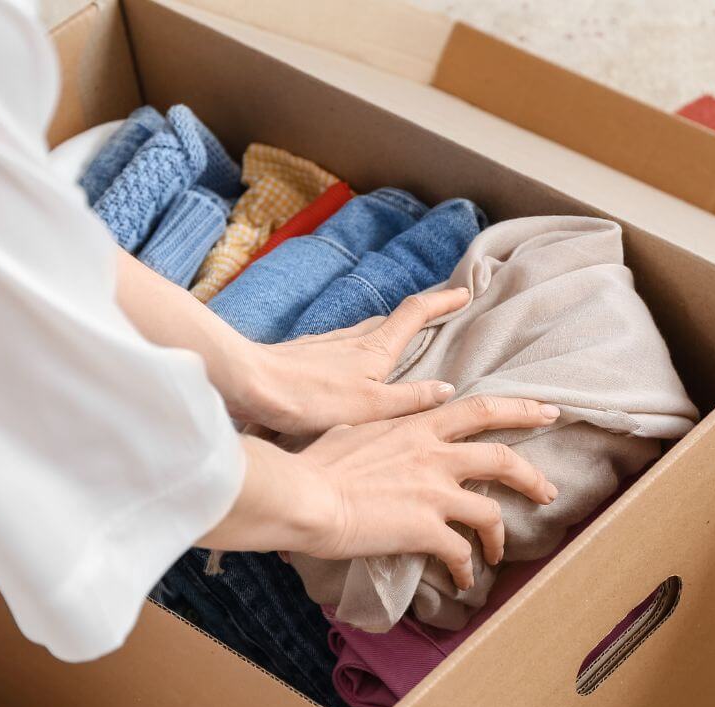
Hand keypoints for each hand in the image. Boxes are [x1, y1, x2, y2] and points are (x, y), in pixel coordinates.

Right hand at [201, 396, 560, 589]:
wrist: (304, 495)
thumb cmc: (316, 464)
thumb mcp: (355, 429)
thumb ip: (382, 430)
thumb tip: (375, 431)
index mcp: (417, 426)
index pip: (480, 410)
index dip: (519, 410)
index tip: (545, 412)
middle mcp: (435, 454)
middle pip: (502, 457)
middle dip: (532, 475)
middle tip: (549, 491)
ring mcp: (434, 492)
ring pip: (491, 511)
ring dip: (500, 534)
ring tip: (500, 551)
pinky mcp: (426, 529)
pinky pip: (461, 553)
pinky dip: (468, 569)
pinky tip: (464, 580)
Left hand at [236, 287, 473, 434]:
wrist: (250, 384)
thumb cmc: (310, 398)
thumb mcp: (371, 407)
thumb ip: (411, 399)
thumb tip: (447, 389)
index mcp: (376, 348)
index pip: (417, 314)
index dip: (443, 301)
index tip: (465, 292)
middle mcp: (352, 339)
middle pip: (391, 319)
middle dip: (418, 315)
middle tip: (437, 316)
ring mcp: (326, 344)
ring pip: (364, 332)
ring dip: (386, 332)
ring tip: (398, 344)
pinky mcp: (304, 355)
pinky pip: (341, 347)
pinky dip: (357, 350)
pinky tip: (348, 366)